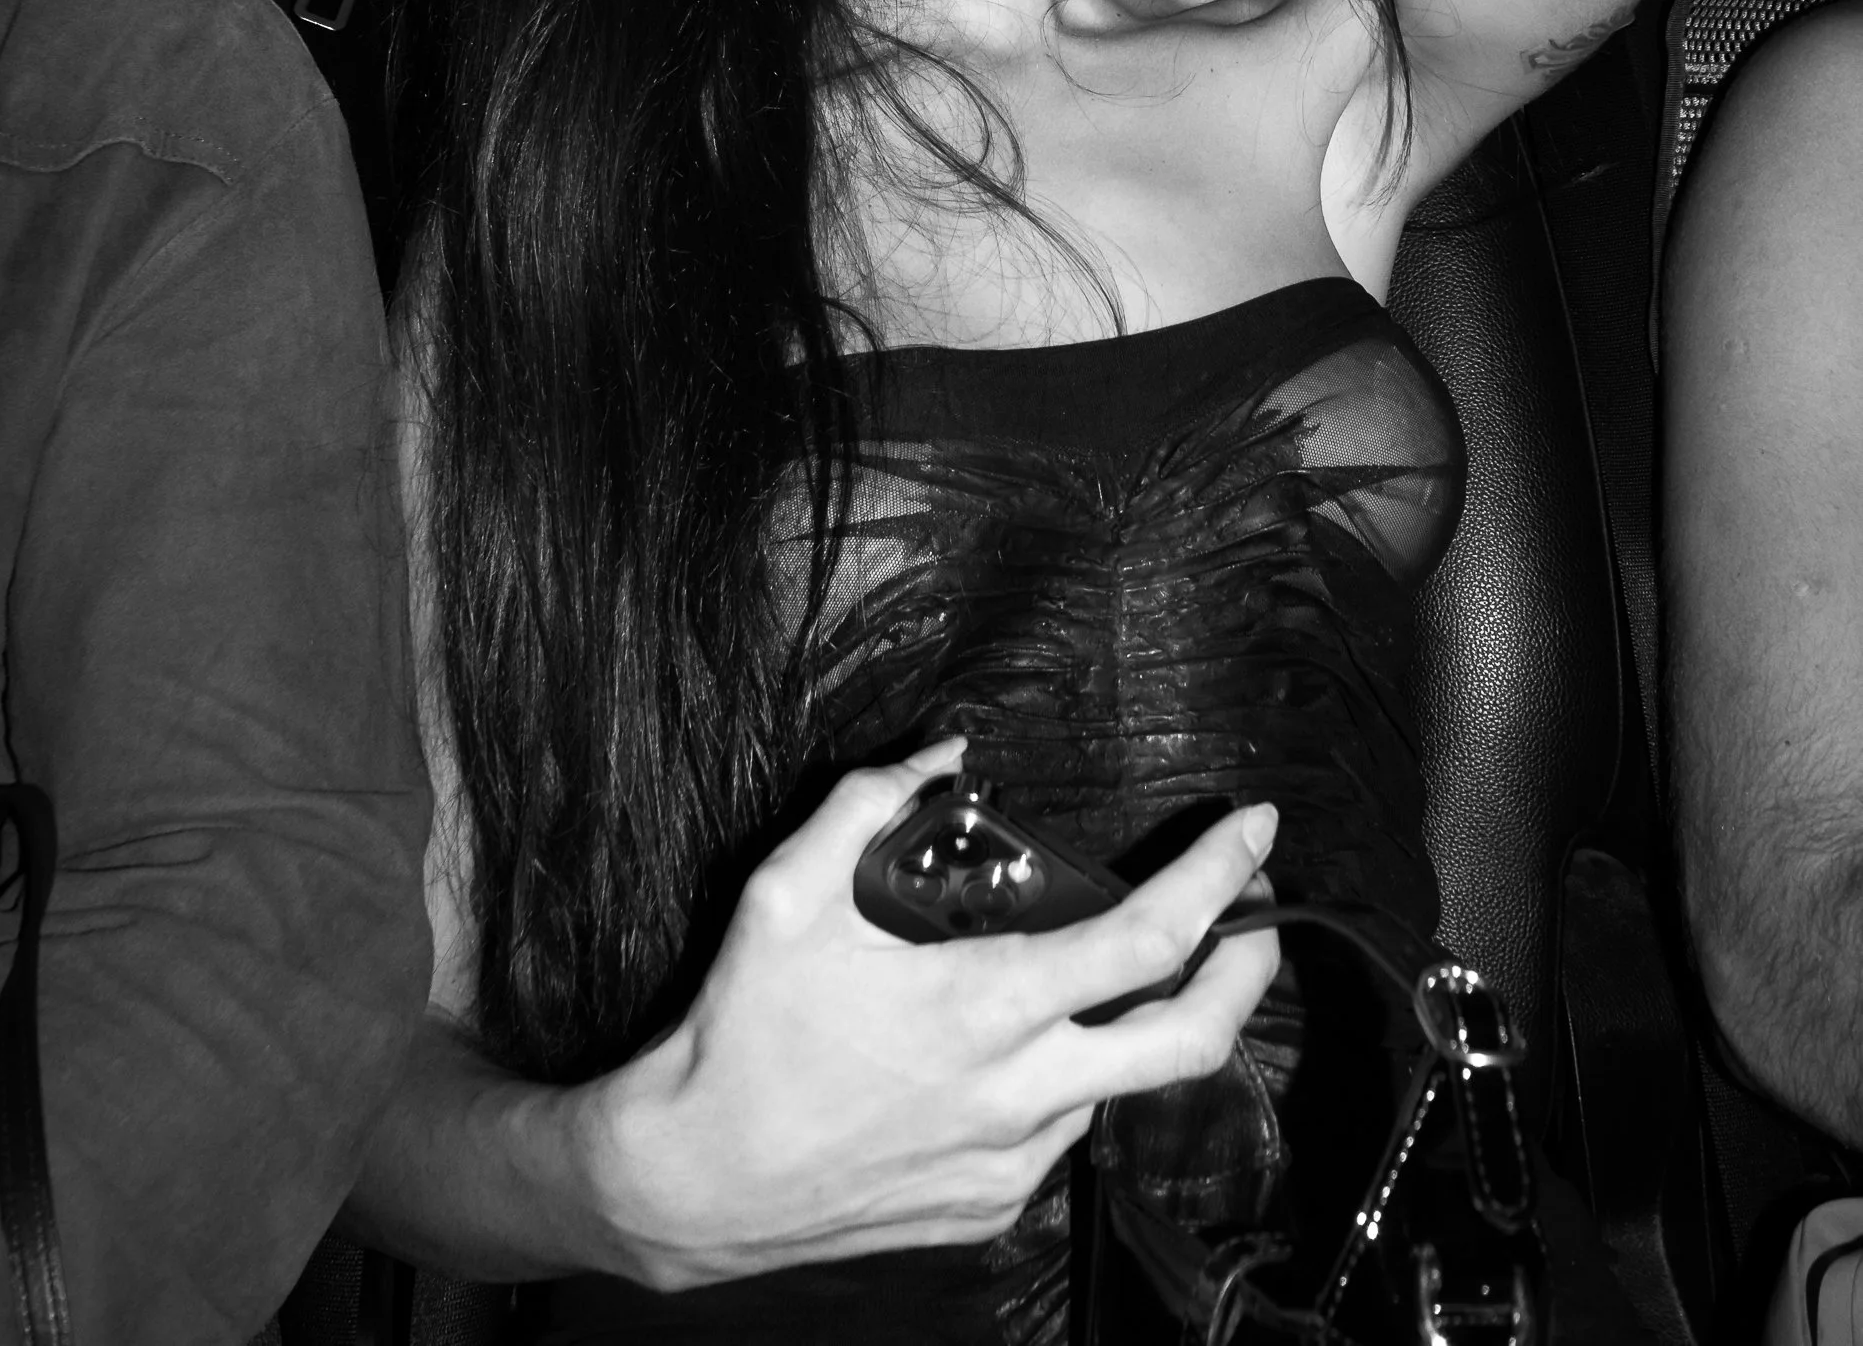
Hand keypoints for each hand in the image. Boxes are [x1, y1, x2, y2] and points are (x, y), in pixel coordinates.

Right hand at [576, 740, 1279, 1286]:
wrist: (694, 1180)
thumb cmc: (743, 1032)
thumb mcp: (787, 891)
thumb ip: (869, 802)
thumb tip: (945, 747)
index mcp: (988, 1005)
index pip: (1150, 938)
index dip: (1220, 877)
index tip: (1256, 829)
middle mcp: (1022, 1092)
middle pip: (1192, 1039)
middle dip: (1251, 971)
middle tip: (1261, 919)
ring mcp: (1012, 1162)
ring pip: (1116, 1085)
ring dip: (1129, 1023)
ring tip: (1099, 973)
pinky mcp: (988, 1208)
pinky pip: (1057, 1133)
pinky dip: (1063, 1079)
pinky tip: (1017, 1047)